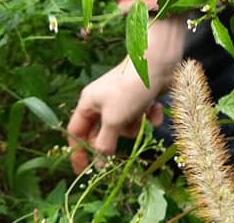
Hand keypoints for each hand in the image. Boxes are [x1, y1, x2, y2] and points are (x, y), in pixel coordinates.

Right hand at [66, 16, 185, 172]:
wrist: (158, 63)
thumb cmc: (130, 90)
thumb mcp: (114, 120)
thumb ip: (104, 142)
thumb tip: (100, 160)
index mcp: (88, 103)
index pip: (75, 132)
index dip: (77, 152)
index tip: (83, 171)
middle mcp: (102, 100)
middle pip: (101, 131)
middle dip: (112, 140)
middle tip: (118, 157)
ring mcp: (122, 99)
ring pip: (123, 126)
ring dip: (134, 127)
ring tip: (140, 119)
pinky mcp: (140, 97)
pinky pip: (140, 116)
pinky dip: (148, 116)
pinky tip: (154, 111)